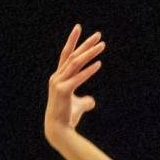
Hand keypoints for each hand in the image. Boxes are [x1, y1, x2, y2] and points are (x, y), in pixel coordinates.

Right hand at [43, 24, 104, 140]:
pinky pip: (78, 77)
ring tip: (102, 46)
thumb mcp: (78, 106)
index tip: (79, 27)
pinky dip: (88, 70)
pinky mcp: (63, 91)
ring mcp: (58, 83)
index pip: (66, 54)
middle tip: (99, 35)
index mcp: (58, 77)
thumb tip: (92, 101)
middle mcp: (56, 77)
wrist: (59, 131)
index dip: (73, 41)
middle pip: (73, 56)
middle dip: (86, 44)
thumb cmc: (67, 118)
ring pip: (75, 63)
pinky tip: (99, 64)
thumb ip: (85, 101)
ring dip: (89, 53)